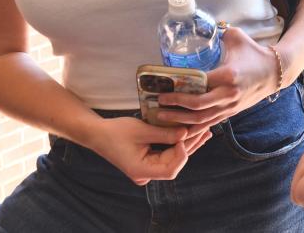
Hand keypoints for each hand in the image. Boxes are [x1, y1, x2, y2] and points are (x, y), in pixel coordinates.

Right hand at [87, 116, 211, 185]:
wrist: (98, 134)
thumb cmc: (116, 131)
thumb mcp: (141, 130)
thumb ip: (164, 134)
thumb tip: (186, 133)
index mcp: (141, 171)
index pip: (170, 170)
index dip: (181, 154)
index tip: (185, 136)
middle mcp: (146, 173)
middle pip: (174, 163)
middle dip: (190, 146)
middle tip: (205, 130)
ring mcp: (148, 168)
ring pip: (173, 158)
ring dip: (188, 144)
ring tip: (204, 131)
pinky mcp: (149, 160)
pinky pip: (167, 153)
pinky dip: (178, 143)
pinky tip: (191, 133)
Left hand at [155, 27, 279, 130]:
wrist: (275, 71)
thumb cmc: (254, 52)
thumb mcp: (237, 37)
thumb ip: (219, 31)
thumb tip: (203, 26)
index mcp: (228, 74)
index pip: (200, 82)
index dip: (181, 86)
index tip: (165, 84)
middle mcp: (229, 93)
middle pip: (198, 105)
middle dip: (176, 105)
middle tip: (159, 102)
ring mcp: (230, 105)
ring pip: (202, 119)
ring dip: (181, 120)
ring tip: (163, 117)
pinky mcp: (232, 112)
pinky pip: (209, 123)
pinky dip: (194, 128)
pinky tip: (180, 128)